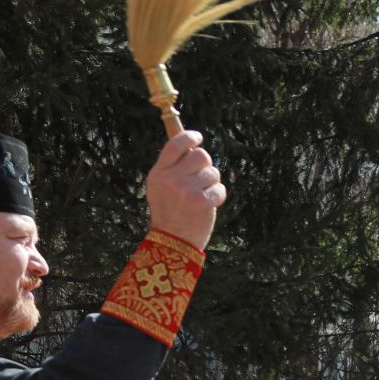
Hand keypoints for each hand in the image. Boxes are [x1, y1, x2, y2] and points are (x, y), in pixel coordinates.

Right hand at [145, 130, 223, 248]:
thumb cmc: (170, 213)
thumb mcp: (160, 187)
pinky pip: (220, 188)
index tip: (198, 138)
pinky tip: (209, 206)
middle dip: (206, 164)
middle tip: (203, 177)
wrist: (173, 242)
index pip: (175, 144)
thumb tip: (191, 146)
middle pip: (200, 155)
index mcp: (159, 173)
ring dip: (212, 183)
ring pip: (213, 172)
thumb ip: (171, 166)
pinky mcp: (202, 202)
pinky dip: (218, 196)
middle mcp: (171, 179)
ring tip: (202, 196)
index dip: (189, 137)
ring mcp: (187, 190)